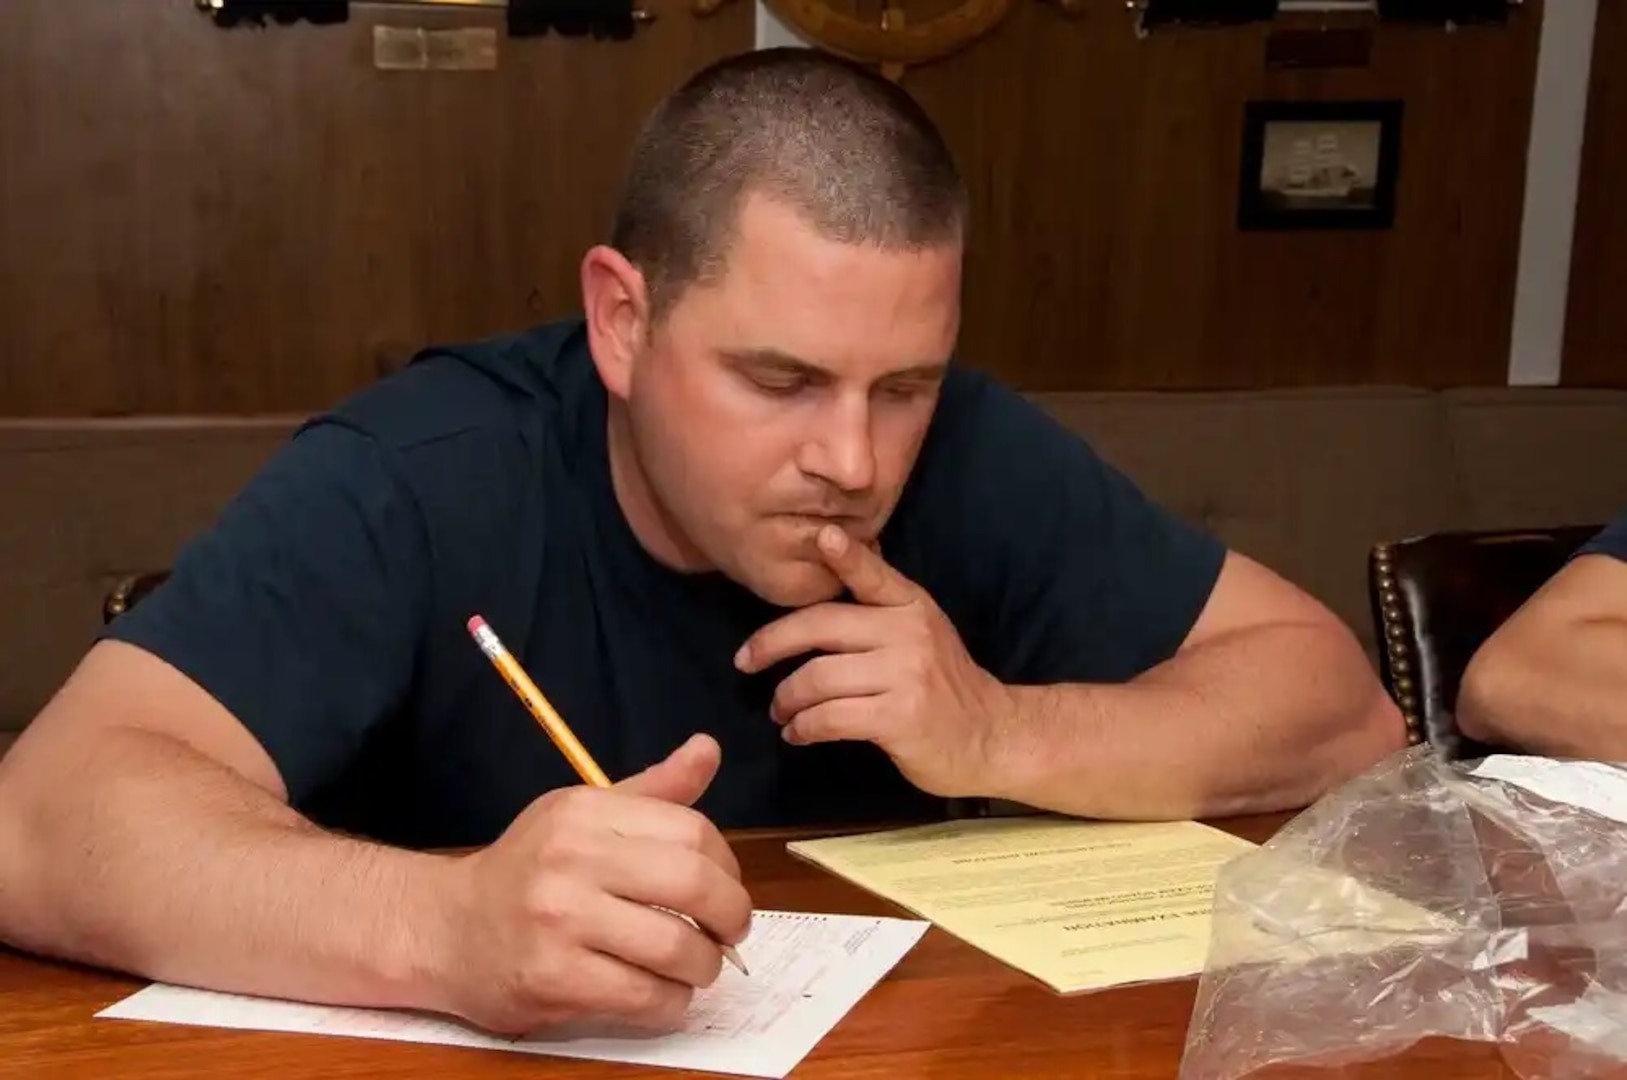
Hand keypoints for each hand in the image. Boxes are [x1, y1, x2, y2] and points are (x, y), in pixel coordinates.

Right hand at [437, 734, 752, 1035]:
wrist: (444, 929)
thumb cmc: (527, 871)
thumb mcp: (582, 815)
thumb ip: (652, 792)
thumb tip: (709, 748)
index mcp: (584, 812)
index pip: (691, 829)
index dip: (726, 865)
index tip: (725, 887)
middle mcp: (571, 859)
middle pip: (692, 885)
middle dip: (731, 916)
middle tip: (730, 933)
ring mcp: (560, 921)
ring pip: (676, 948)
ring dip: (704, 966)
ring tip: (698, 967)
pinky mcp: (553, 979)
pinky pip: (644, 997)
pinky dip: (670, 1003)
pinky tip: (663, 995)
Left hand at [734, 525, 1012, 796]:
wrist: (989, 736)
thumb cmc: (943, 684)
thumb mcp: (921, 630)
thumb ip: (880, 603)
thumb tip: (833, 556)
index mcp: (910, 605)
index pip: (872, 574)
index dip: (846, 555)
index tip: (820, 537)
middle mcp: (908, 633)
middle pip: (820, 627)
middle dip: (771, 645)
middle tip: (746, 662)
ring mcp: (904, 675)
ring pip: (817, 678)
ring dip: (786, 699)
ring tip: (780, 711)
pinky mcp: (897, 718)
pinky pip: (829, 718)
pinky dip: (803, 727)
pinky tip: (798, 733)